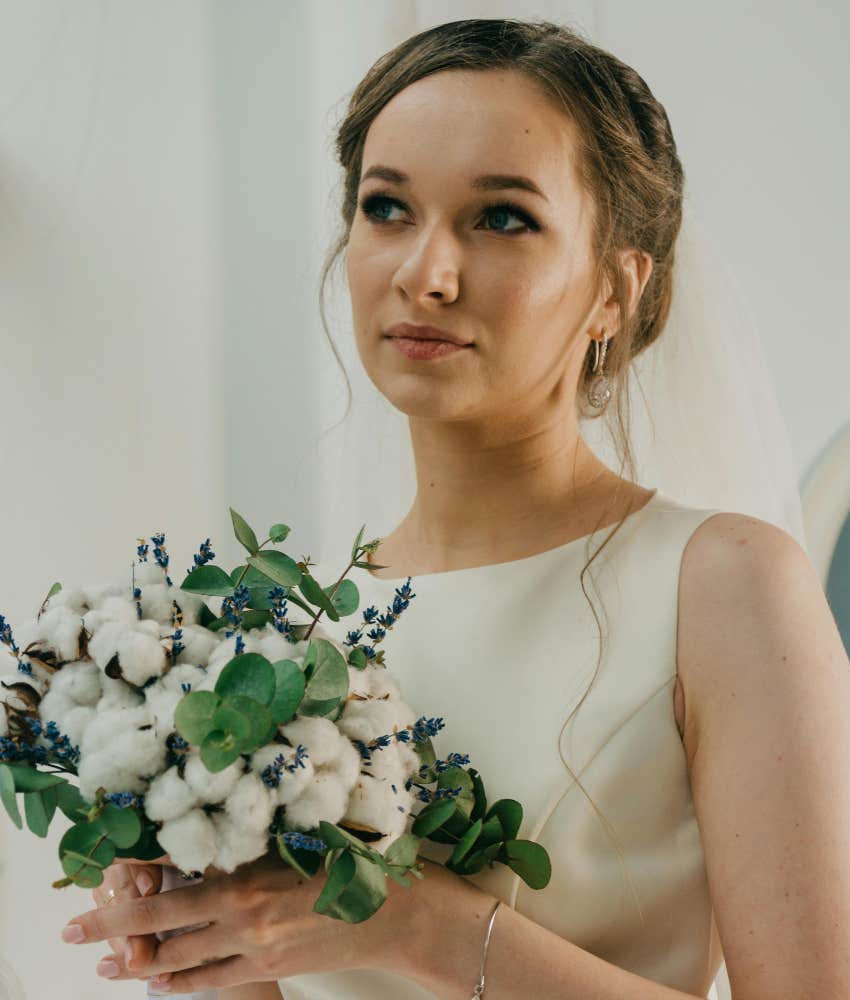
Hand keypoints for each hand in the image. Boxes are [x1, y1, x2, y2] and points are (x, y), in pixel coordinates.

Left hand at [62, 850, 483, 992]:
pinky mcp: (270, 968)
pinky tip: (158, 984)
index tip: (101, 868)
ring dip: (137, 962)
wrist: (397, 910)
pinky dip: (180, 985)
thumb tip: (205, 837)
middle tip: (72, 927)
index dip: (132, 874)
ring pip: (180, 958)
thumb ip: (249, 841)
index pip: (174, 873)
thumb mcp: (297, 837)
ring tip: (102, 964)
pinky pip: (213, 982)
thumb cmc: (353, 862)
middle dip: (111, 925)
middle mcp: (244, 910)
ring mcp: (255, 946)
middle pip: (161, 922)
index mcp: (250, 869)